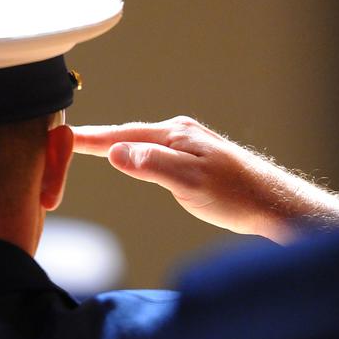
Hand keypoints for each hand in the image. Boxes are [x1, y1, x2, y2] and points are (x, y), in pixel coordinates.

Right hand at [72, 116, 338, 243]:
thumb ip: (151, 164)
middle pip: (127, 134)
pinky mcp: (195, 158)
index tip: (62, 137)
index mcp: (175, 133)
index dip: (89, 138)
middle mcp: (180, 132)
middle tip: (65, 142)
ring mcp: (188, 144)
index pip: (121, 134)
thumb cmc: (237, 195)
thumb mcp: (188, 181)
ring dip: (114, 145)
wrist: (276, 205)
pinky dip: (133, 154)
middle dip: (95, 138)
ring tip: (88, 147)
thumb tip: (114, 152)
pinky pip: (152, 152)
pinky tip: (130, 160)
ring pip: (140, 142)